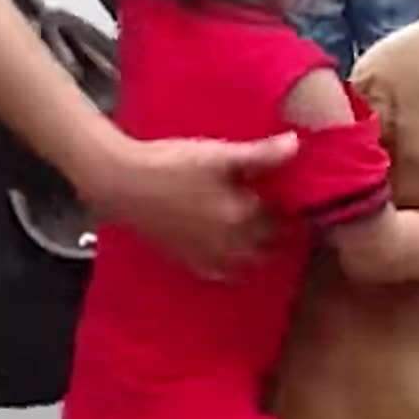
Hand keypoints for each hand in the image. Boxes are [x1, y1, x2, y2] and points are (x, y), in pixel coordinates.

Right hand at [107, 133, 298, 278]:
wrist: (121, 183)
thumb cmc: (171, 164)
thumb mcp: (219, 155)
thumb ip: (260, 155)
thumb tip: (296, 145)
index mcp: (243, 217)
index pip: (282, 217)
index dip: (291, 206)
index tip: (295, 194)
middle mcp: (230, 244)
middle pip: (269, 244)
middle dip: (279, 231)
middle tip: (281, 213)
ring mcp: (208, 256)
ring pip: (247, 263)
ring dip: (259, 251)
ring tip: (260, 233)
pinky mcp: (187, 260)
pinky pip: (220, 274)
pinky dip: (232, 267)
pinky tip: (231, 254)